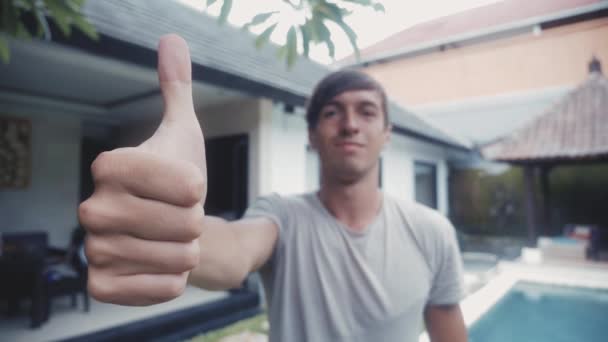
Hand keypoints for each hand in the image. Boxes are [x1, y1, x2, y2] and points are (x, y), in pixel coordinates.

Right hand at [78, 34, 206, 305]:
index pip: (183, 182)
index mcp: (111, 165)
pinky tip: (163, 266)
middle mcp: (93, 207)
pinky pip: (158, 289)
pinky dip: (174, 280)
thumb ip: (176, 88)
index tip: (186, 184)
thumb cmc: (178, 180)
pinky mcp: (101, 285)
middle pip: (184, 222)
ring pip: (177, 257)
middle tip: (179, 218)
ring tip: (172, 241)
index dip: (196, 186)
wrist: (169, 229)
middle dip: (196, 222)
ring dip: (187, 251)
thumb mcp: (183, 132)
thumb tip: (172, 39)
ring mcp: (94, 248)